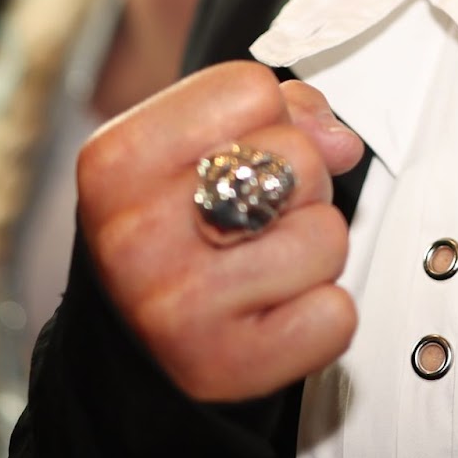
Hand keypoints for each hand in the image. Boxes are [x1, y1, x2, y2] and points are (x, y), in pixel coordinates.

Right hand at [76, 60, 364, 401]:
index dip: (268, 118)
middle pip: (298, 156)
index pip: (252, 89)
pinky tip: (275, 314)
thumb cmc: (174, 228)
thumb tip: (340, 141)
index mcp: (118, 160)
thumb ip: (277, 112)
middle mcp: (136, 233)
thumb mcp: (192, 147)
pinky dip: (322, 315)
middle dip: (299, 182)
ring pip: (327, 235)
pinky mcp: (221, 367)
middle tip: (255, 217)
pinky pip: (334, 315)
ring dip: (313, 250)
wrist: (130, 348)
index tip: (240, 153)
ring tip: (263, 265)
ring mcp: (176, 306)